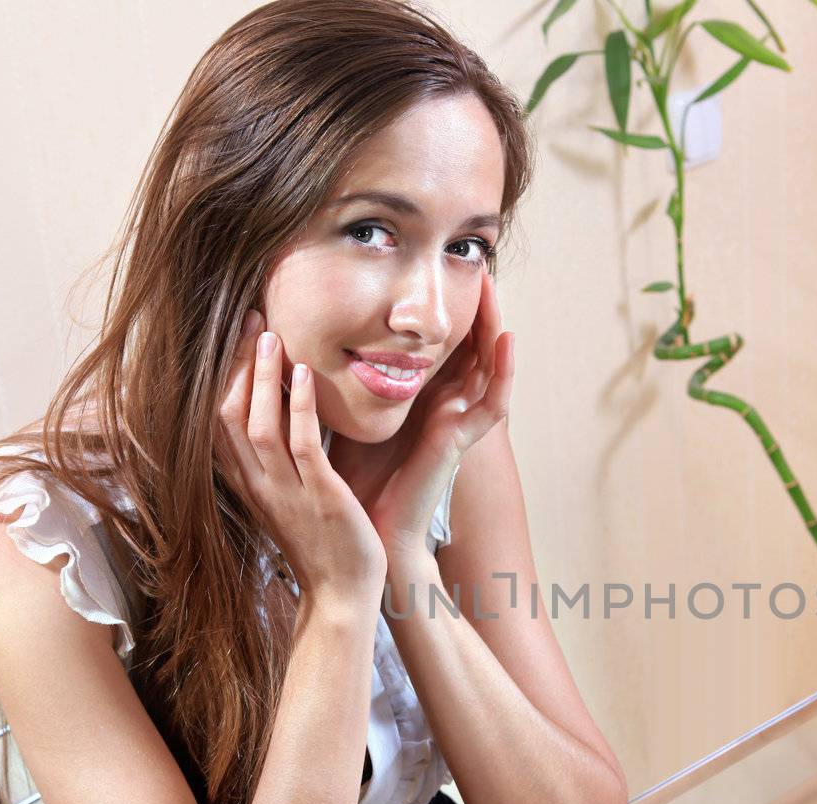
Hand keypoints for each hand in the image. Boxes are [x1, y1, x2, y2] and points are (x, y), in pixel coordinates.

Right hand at [219, 312, 386, 607]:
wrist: (343, 595)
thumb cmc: (325, 543)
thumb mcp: (292, 497)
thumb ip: (283, 460)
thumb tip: (285, 415)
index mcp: (250, 484)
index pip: (219, 423)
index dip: (224, 377)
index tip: (237, 338)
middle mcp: (259, 485)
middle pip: (228, 414)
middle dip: (237, 365)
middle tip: (250, 319)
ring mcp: (286, 492)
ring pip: (257, 425)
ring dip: (262, 377)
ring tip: (272, 335)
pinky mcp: (320, 498)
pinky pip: (300, 446)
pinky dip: (298, 407)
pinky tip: (304, 373)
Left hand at [362, 268, 514, 560]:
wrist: (367, 526)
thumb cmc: (354, 476)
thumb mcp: (347, 410)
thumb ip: (342, 377)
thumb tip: (310, 335)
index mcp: (422, 399)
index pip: (443, 344)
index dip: (446, 307)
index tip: (439, 269)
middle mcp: (445, 407)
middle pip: (472, 347)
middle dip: (474, 306)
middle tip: (474, 263)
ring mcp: (457, 423)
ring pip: (489, 366)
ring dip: (493, 324)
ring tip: (492, 286)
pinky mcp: (461, 441)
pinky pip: (494, 403)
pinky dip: (504, 371)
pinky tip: (507, 339)